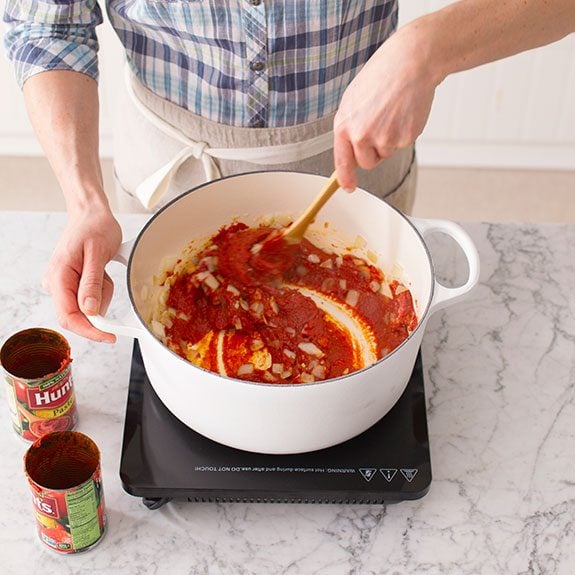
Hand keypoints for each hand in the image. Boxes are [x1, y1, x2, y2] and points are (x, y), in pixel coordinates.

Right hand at [43, 207, 121, 342]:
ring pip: (86, 306)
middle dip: (98, 307)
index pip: (69, 317)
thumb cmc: (94, 228)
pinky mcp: (71, 282)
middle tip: (109, 284)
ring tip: (104, 270)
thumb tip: (90, 310)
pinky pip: (89, 296)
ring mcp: (62, 283)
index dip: (90, 331)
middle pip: (76, 315)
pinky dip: (101, 288)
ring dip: (102, 294)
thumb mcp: (97, 254)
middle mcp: (55, 283)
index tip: (109, 336)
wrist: (91, 213)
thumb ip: (92, 283)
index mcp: (59, 277)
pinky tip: (101, 271)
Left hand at [333, 23, 440, 190]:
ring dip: (390, 140)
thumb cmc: (382, 76)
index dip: (346, 178)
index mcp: (344, 125)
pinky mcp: (404, 138)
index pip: (342, 161)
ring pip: (386, 153)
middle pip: (367, 162)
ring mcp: (384, 138)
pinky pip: (402, 145)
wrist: (410, 62)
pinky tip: (404, 112)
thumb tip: (351, 149)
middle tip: (381, 127)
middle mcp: (362, 135)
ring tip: (392, 112)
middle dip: (373, 152)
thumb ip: (350, 127)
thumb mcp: (354, 100)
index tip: (348, 187)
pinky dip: (404, 132)